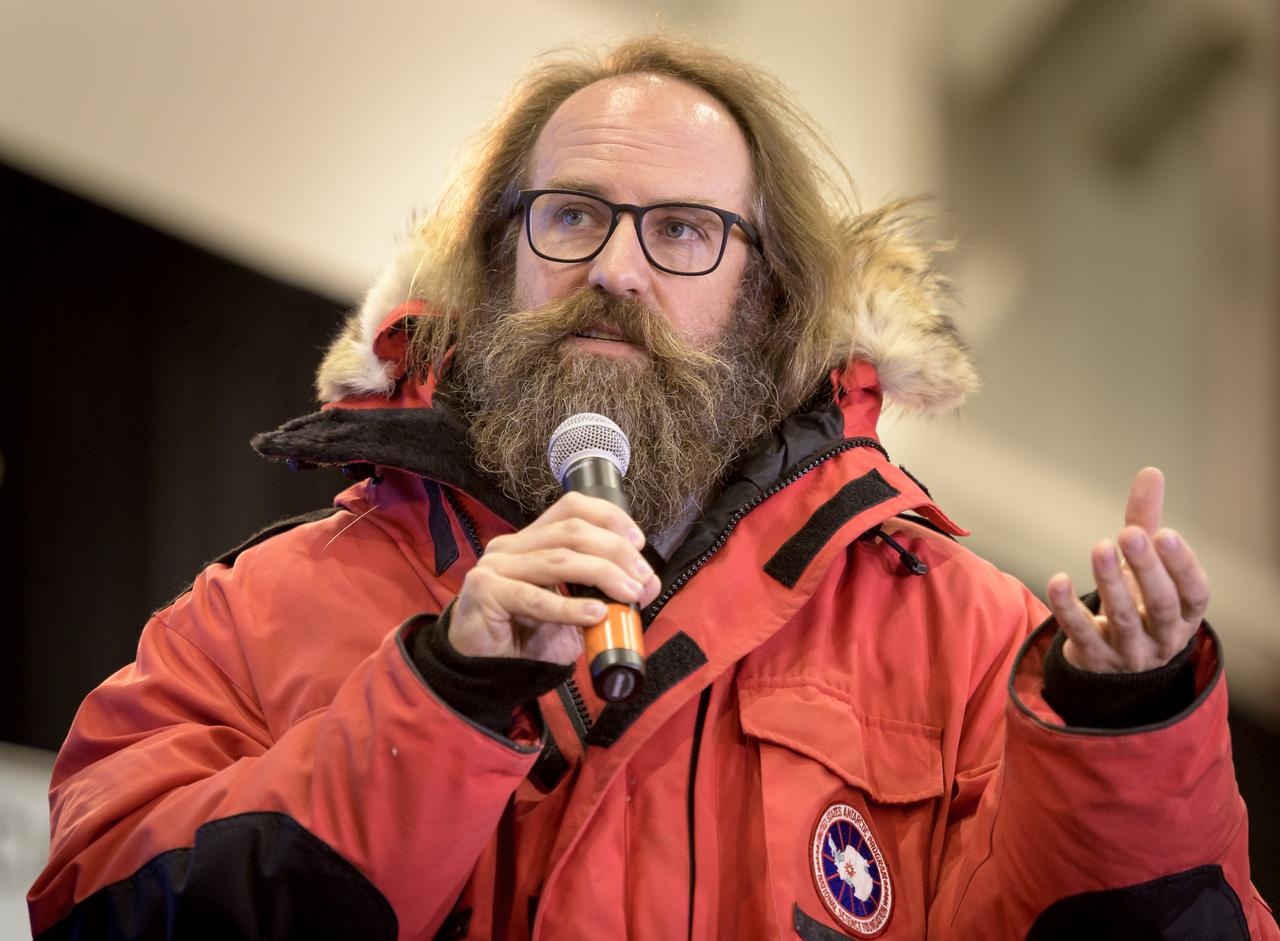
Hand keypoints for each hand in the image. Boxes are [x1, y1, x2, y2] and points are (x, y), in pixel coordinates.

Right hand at [449, 492, 660, 663]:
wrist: (483, 670)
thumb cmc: (527, 638)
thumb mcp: (573, 610)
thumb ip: (602, 594)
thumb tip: (644, 585)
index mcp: (531, 540)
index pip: (572, 507)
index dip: (610, 518)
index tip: (638, 544)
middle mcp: (511, 546)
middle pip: (571, 531)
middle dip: (615, 552)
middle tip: (642, 579)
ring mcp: (495, 566)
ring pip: (558, 559)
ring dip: (602, 575)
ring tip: (629, 594)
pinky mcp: (486, 592)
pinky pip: (534, 597)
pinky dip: (569, 606)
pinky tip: (594, 614)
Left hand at [1047, 467, 1209, 672]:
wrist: (1116, 665)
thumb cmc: (1138, 603)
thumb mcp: (1146, 566)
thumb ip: (1146, 521)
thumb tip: (1151, 472)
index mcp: (1185, 614)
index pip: (1193, 592)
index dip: (1182, 564)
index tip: (1164, 532)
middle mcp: (1163, 636)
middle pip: (1160, 605)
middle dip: (1146, 569)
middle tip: (1129, 534)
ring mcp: (1129, 652)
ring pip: (1122, 619)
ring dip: (1110, 583)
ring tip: (1099, 548)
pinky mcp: (1094, 658)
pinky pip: (1080, 633)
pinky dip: (1068, 608)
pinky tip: (1057, 580)